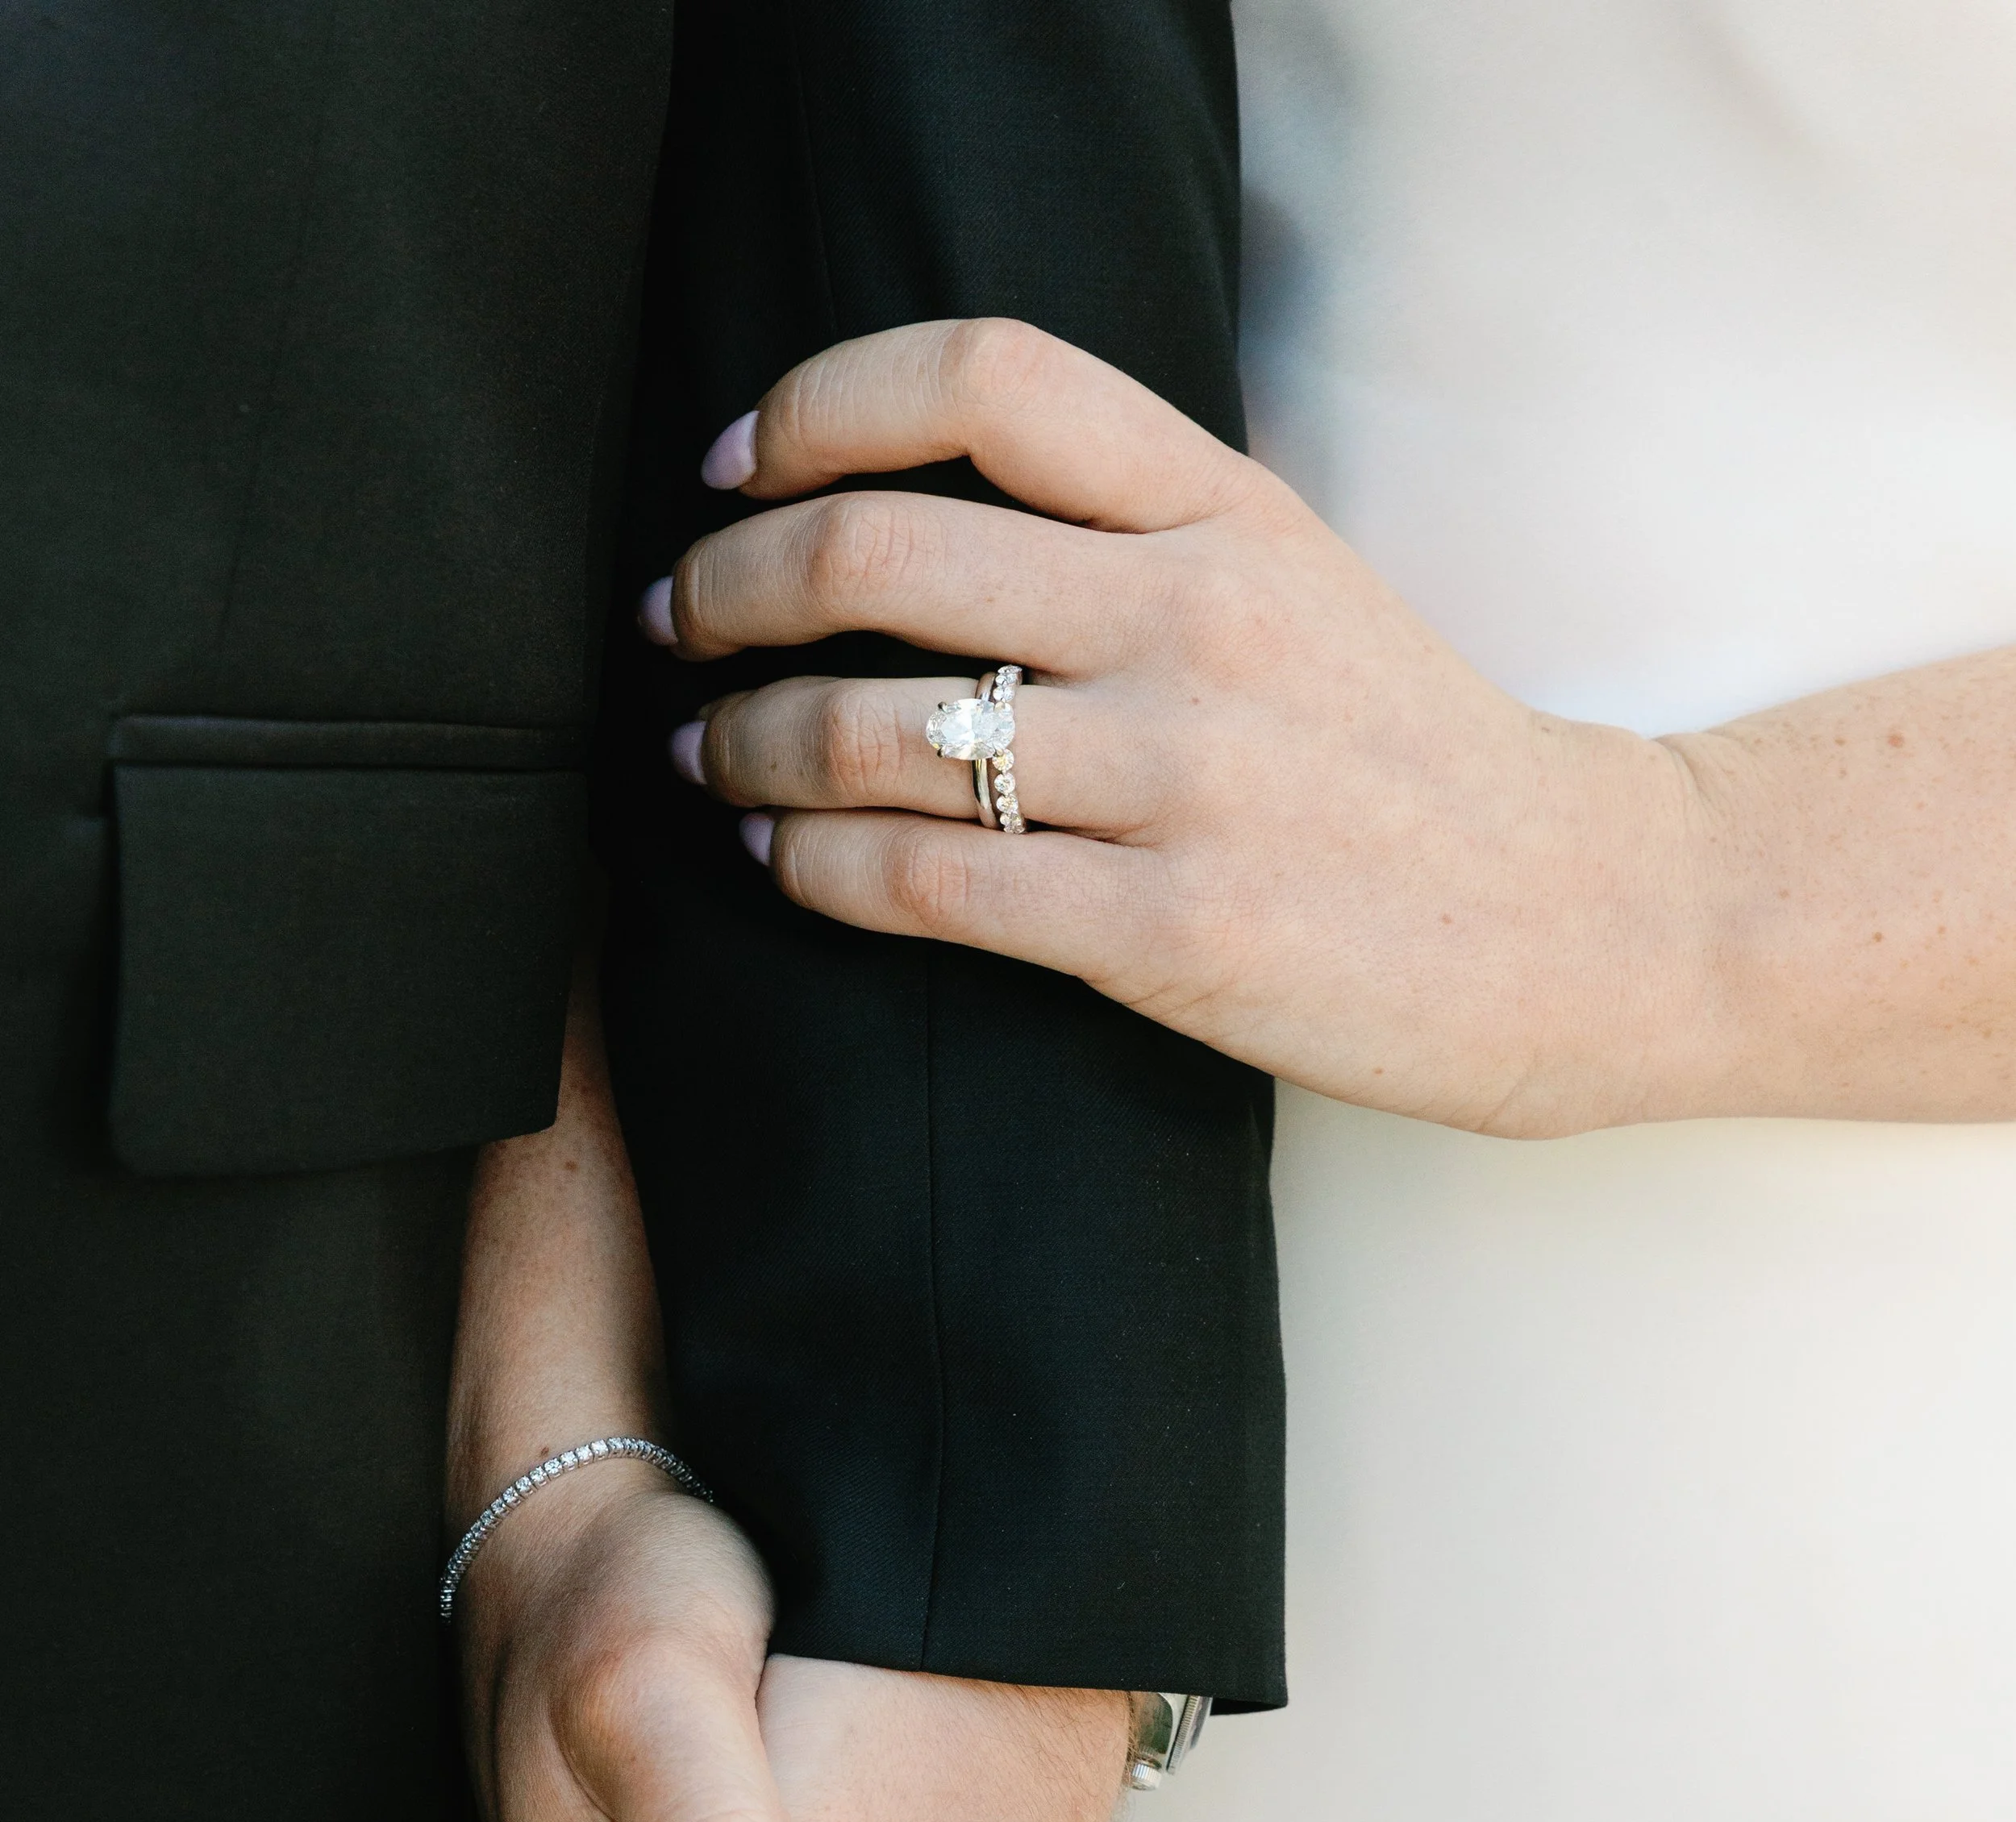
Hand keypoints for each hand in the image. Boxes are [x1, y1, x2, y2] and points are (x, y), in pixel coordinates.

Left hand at [647, 317, 1721, 1141]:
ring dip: (742, 741)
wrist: (1588, 923)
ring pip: (873, 728)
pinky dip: (810, 868)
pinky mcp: (1170, 929)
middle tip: (678, 621)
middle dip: (727, 582)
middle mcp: (1197, 618)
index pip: (986, 376)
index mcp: (1228, 509)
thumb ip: (1140, 534)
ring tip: (705, 759)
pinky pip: (921, 882)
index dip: (818, 403)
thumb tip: (928, 525)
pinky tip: (778, 864)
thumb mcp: (1303, 585)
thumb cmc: (1421, 765)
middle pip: (881, 545)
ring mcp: (1185, 776)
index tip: (737, 467)